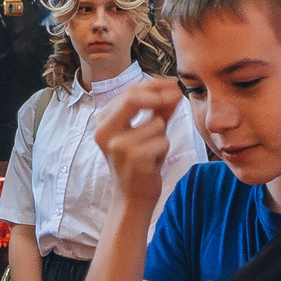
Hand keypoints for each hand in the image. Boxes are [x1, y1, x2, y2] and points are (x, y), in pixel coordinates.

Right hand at [94, 78, 182, 211]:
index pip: (129, 92)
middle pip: (133, 97)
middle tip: (178, 95)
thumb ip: (159, 110)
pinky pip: (162, 141)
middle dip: (159, 96)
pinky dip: (164, 149)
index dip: (154, 84)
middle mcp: (105, 132)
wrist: (132, 197)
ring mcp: (118, 145)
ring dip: (163, 135)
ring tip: (154, 150)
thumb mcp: (146, 132)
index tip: (173, 84)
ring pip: (155, 123)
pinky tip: (154, 161)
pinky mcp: (134, 158)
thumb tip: (174, 90)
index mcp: (103, 122)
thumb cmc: (139, 163)